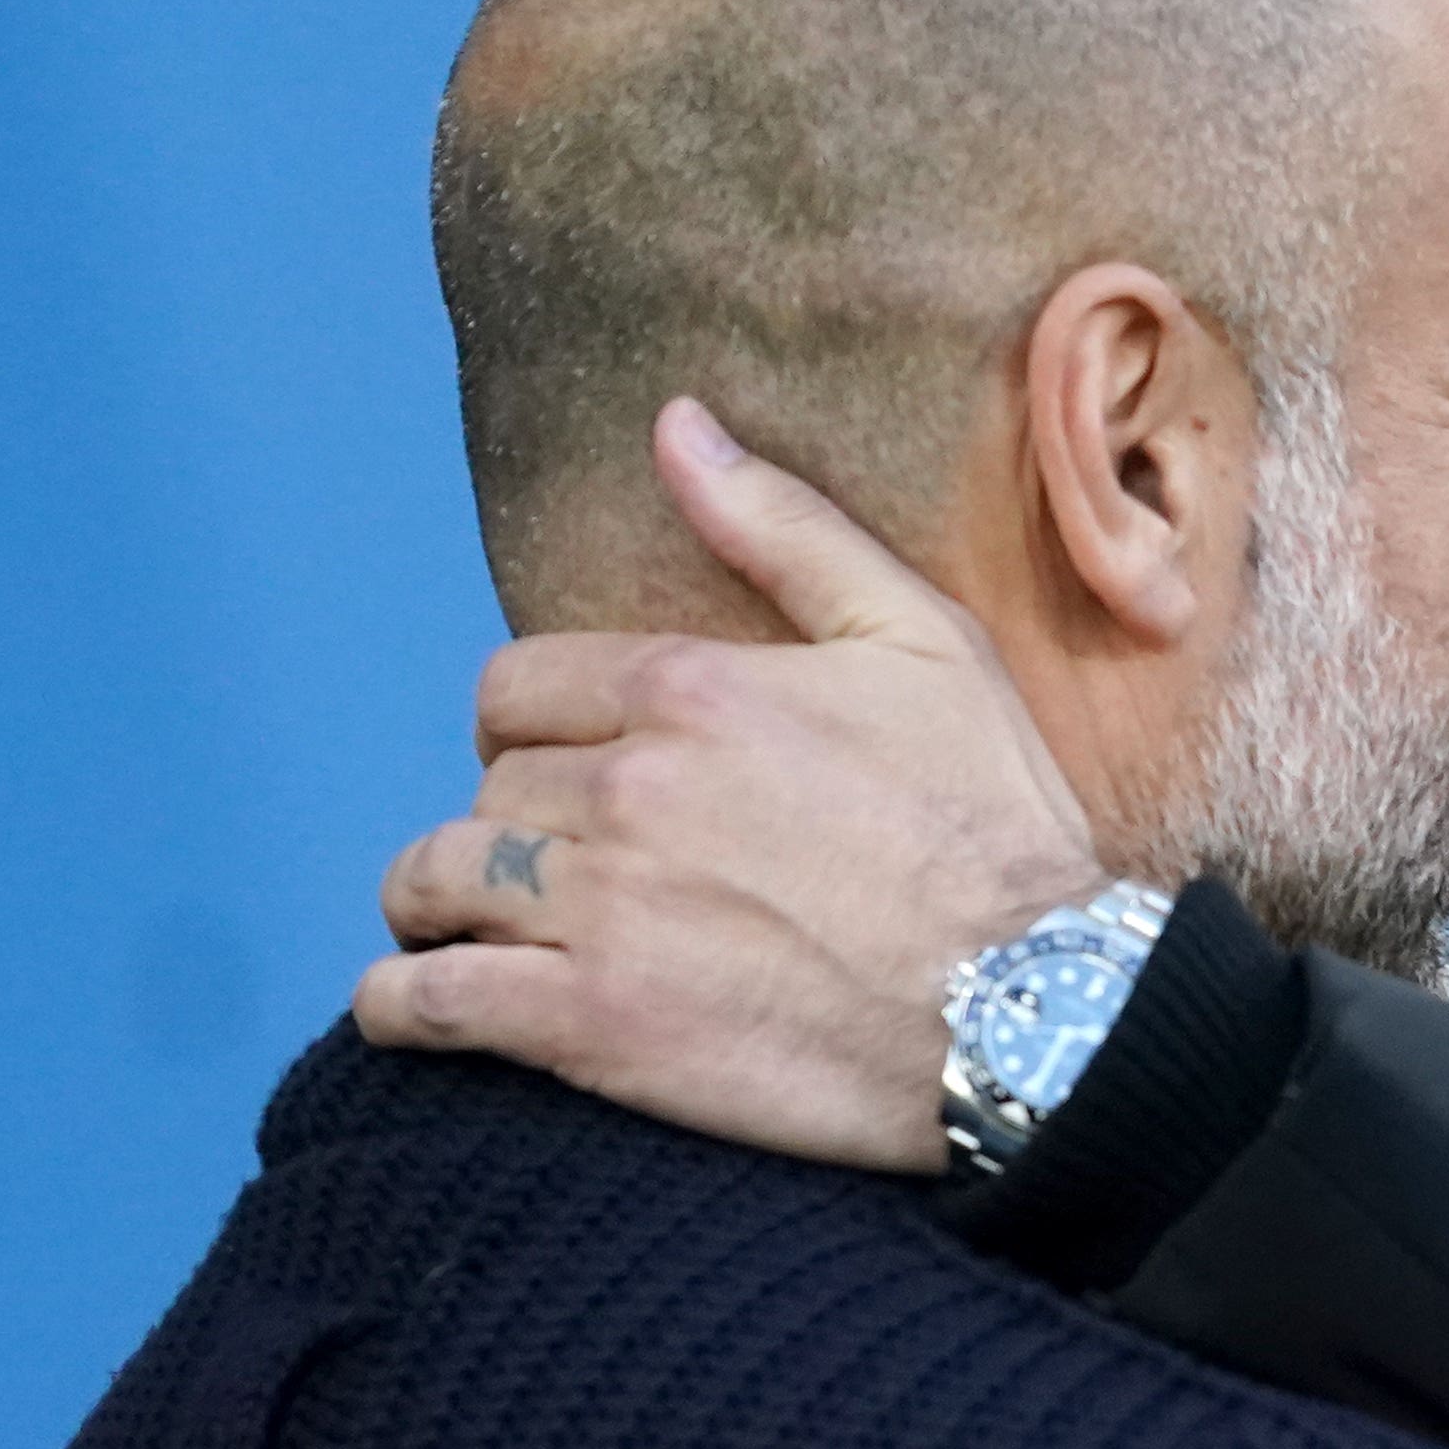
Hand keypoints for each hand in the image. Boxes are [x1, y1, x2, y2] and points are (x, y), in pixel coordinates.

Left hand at [357, 400, 1104, 1166]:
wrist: (1046, 1009)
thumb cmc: (998, 826)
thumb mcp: (922, 645)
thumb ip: (786, 532)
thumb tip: (677, 425)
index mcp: (692, 687)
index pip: (517, 688)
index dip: (531, 730)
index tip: (564, 771)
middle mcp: (631, 786)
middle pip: (488, 788)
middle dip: (511, 823)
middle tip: (554, 867)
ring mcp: (607, 908)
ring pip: (439, 882)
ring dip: (439, 906)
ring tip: (469, 934)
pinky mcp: (598, 1024)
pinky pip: (434, 1002)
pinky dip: (402, 1005)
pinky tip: (415, 1006)